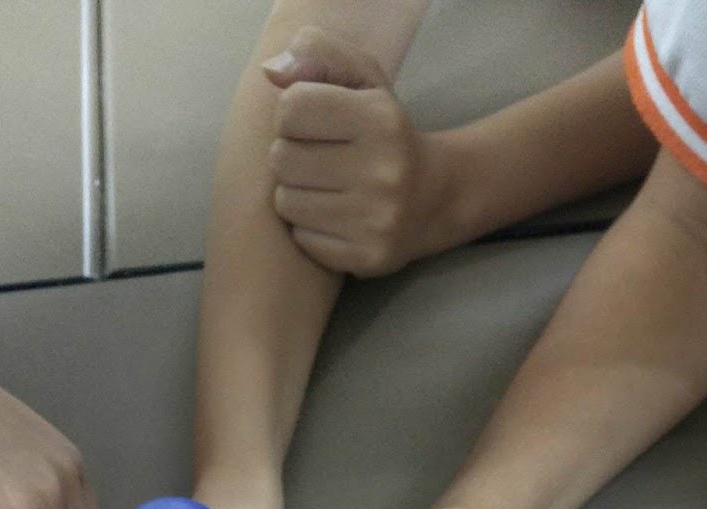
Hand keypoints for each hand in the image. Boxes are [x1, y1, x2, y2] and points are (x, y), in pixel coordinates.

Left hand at [263, 28, 444, 277]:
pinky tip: (335, 218)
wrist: (435, 197)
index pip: (291, 108)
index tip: (313, 124)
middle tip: (318, 161)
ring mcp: (377, 220)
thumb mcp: (362, 78)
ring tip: (325, 189)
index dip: (292, 115)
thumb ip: (318, 54)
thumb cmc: (384, 132)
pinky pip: (303, 239)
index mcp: (380, 119)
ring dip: (296, 194)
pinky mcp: (368, 257)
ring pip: (287, 202)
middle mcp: (383, 171)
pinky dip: (310, 228)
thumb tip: (271, 71)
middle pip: (281, 159)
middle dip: (290, 157)